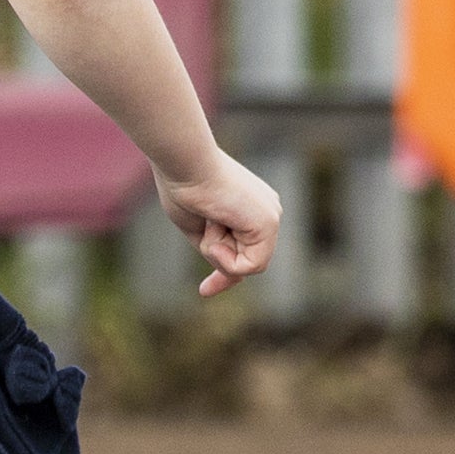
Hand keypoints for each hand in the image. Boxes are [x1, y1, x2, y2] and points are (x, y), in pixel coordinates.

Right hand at [156, 149, 280, 295]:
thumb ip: (216, 251)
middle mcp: (268, 211)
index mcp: (252, 208)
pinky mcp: (269, 224)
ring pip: (246, 265)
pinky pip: (248, 266)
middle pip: (246, 260)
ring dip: (215, 251)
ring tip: (207, 219)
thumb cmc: (182, 188)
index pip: (247, 251)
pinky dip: (223, 255)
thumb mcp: (198, 229)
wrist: (185, 162)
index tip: (204, 291)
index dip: (226, 273)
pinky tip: (214, 224)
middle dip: (218, 260)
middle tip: (205, 247)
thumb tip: (231, 276)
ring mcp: (272, 216)